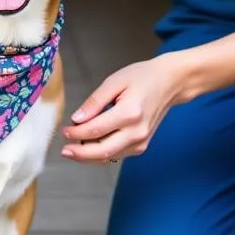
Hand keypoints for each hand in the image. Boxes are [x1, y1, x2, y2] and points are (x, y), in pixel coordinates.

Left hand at [60, 54, 185, 163]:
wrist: (170, 82)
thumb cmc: (143, 77)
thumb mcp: (114, 81)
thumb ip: (94, 102)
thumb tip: (76, 119)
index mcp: (129, 113)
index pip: (95, 130)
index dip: (76, 133)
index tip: (64, 130)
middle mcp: (136, 132)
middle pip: (102, 151)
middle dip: (80, 153)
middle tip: (64, 150)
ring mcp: (141, 141)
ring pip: (109, 156)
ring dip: (89, 156)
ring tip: (72, 150)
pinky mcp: (142, 145)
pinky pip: (117, 154)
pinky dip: (101, 154)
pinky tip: (89, 147)